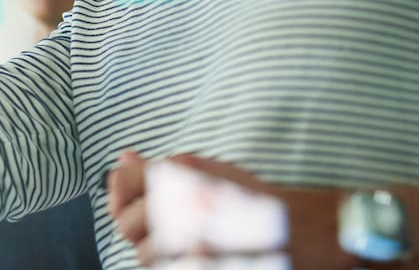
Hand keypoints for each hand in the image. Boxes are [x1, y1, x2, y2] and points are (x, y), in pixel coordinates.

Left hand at [107, 151, 350, 268]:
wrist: (302, 230)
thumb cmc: (253, 198)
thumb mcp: (208, 171)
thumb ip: (160, 169)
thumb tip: (123, 159)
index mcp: (183, 177)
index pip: (123, 184)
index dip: (116, 194)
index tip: (122, 198)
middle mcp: (185, 206)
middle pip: (127, 225)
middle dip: (135, 227)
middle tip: (160, 226)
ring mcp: (195, 241)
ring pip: (145, 255)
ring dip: (156, 252)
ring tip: (181, 243)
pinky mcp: (203, 265)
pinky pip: (168, 269)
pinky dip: (174, 264)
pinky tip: (190, 257)